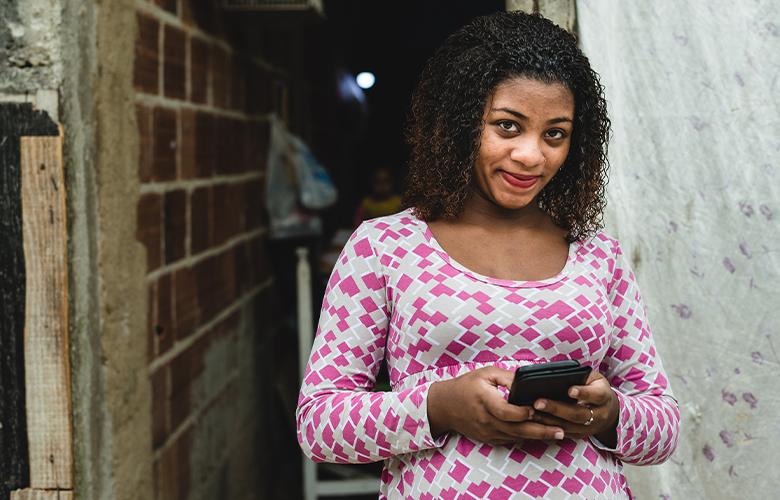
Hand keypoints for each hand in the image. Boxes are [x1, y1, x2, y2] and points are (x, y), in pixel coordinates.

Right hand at [427, 367, 565, 444]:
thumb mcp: (485, 374)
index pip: (506, 411)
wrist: (444, 407)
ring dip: (537, 436)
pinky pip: (510, 439)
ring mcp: (487, 432)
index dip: (522, 412)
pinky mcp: (489, 438)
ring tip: (558, 433)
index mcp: (484, 401)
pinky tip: (540, 435)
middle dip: (541, 431)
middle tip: (561, 431)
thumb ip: (507, 378)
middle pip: (516, 429)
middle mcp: (486, 420)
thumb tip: (527, 381)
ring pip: (516, 437)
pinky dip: (526, 437)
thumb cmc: (466, 386)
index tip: (536, 408)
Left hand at [529, 370, 619, 445]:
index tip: (570, 390)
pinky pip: (562, 433)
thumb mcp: (594, 379)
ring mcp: (590, 428)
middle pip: (577, 414)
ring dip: (548, 420)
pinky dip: (548, 428)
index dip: (583, 393)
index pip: (596, 395)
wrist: (609, 412)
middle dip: (556, 409)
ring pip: (568, 426)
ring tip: (531, 412)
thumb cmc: (596, 388)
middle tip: (538, 403)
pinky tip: (534, 421)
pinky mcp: (580, 435)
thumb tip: (556, 374)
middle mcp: (599, 415)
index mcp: (604, 397)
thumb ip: (580, 376)